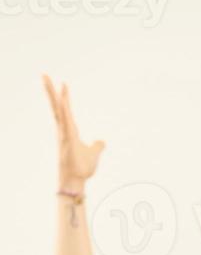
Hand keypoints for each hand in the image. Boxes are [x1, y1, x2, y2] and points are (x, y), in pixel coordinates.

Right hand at [43, 75, 104, 190]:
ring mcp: (63, 133)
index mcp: (70, 130)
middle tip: (44, 73)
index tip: (62, 83)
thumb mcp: (93, 154)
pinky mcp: (66, 138)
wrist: (75, 181)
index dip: (64, 97)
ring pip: (58, 109)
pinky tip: (62, 97)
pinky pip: (65, 119)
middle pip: (56, 105)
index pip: (65, 110)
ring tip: (47, 78)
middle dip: (51, 90)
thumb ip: (97, 146)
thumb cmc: (82, 169)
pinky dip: (64, 108)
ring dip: (53, 94)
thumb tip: (102, 141)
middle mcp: (64, 129)